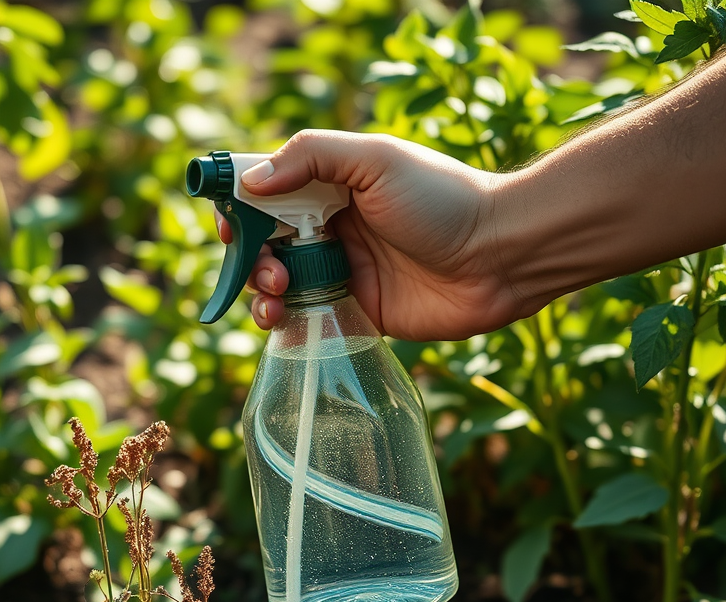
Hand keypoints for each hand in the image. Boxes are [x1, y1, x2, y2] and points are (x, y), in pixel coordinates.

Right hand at [217, 130, 516, 340]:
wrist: (498, 256)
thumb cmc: (441, 198)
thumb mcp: (374, 160)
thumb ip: (310, 158)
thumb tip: (251, 182)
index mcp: (333, 186)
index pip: (269, 193)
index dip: (241, 208)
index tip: (226, 225)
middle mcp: (332, 228)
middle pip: (265, 242)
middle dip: (251, 256)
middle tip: (269, 268)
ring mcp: (343, 272)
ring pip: (278, 283)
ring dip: (262, 289)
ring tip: (278, 292)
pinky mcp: (356, 312)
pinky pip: (305, 317)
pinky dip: (282, 319)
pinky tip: (280, 318)